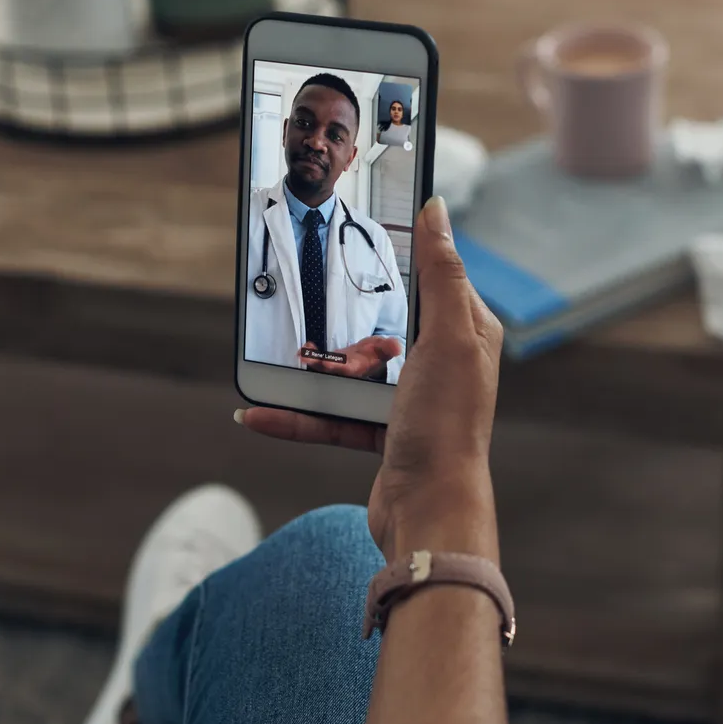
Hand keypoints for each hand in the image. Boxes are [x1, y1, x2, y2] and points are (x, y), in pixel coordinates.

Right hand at [239, 196, 503, 562]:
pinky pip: (330, 414)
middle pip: (381, 320)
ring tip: (271, 357)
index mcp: (464, 332)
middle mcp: (440, 363)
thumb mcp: (446, 338)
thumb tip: (436, 212)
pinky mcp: (381, 433)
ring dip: (309, 368)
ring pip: (349, 369)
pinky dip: (295, 414)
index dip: (400, 252)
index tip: (359, 228)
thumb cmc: (447, 426)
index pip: (431, 277)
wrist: (429, 511)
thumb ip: (440, 274)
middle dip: (341, 314)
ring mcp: (409, 400)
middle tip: (304, 295)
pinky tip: (258, 411)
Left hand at [298, 336, 402, 379]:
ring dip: (312, 360)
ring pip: (321, 366)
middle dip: (319, 365)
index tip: (328, 362)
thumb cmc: (377, 353)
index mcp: (358, 369)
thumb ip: (388, 348)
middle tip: (308, 358)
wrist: (370, 355)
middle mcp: (345, 371)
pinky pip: (318, 359)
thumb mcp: (384, 349)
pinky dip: (312, 353)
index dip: (338, 366)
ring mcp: (336, 367)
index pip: (347, 369)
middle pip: (330, 370)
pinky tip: (307, 347)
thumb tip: (396, 346)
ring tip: (303, 353)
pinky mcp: (330, 362)